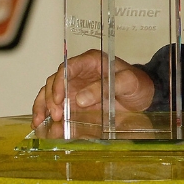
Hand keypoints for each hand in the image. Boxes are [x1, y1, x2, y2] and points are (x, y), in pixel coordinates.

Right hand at [31, 49, 154, 127]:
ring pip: (50, 91)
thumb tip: (80, 99)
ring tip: (40, 121)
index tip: (59, 99)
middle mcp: (79, 72)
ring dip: (43, 105)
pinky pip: (55, 104)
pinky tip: (40, 123)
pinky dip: (46, 112)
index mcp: (91, 60)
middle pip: (55, 80)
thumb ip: (104, 88)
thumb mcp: (127, 83)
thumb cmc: (137, 84)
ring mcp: (75, 86)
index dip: (59, 82)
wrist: (143, 96)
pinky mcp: (74, 100)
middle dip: (51, 98)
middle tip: (56, 115)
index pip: (68, 67)